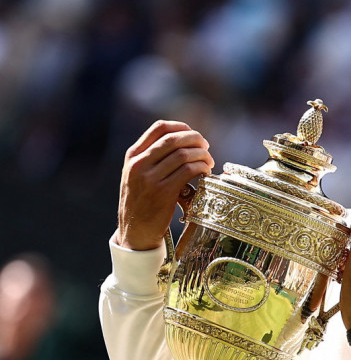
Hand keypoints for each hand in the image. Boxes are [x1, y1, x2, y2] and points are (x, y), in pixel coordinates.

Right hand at [116, 120, 214, 250]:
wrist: (135, 232)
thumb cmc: (141, 203)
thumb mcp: (137, 176)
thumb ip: (152, 158)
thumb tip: (183, 143)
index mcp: (133, 156)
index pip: (159, 128)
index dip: (182, 127)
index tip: (193, 135)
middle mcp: (139, 164)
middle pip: (174, 139)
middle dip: (196, 140)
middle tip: (206, 147)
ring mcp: (150, 178)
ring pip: (183, 154)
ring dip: (202, 155)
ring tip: (209, 162)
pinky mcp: (163, 193)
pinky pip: (188, 171)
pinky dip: (201, 168)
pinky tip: (205, 173)